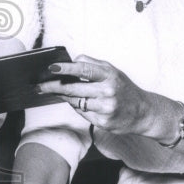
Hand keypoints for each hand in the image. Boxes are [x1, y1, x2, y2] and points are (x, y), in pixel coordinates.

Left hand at [36, 55, 157, 136]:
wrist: (144, 113)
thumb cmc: (124, 88)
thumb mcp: (112, 71)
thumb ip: (91, 64)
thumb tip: (70, 61)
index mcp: (110, 75)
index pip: (83, 68)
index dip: (65, 68)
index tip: (50, 67)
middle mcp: (108, 91)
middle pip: (73, 88)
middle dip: (53, 86)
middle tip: (39, 85)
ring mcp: (105, 108)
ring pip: (74, 102)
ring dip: (62, 96)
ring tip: (50, 90)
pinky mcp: (103, 122)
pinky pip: (81, 112)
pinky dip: (76, 106)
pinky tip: (73, 101)